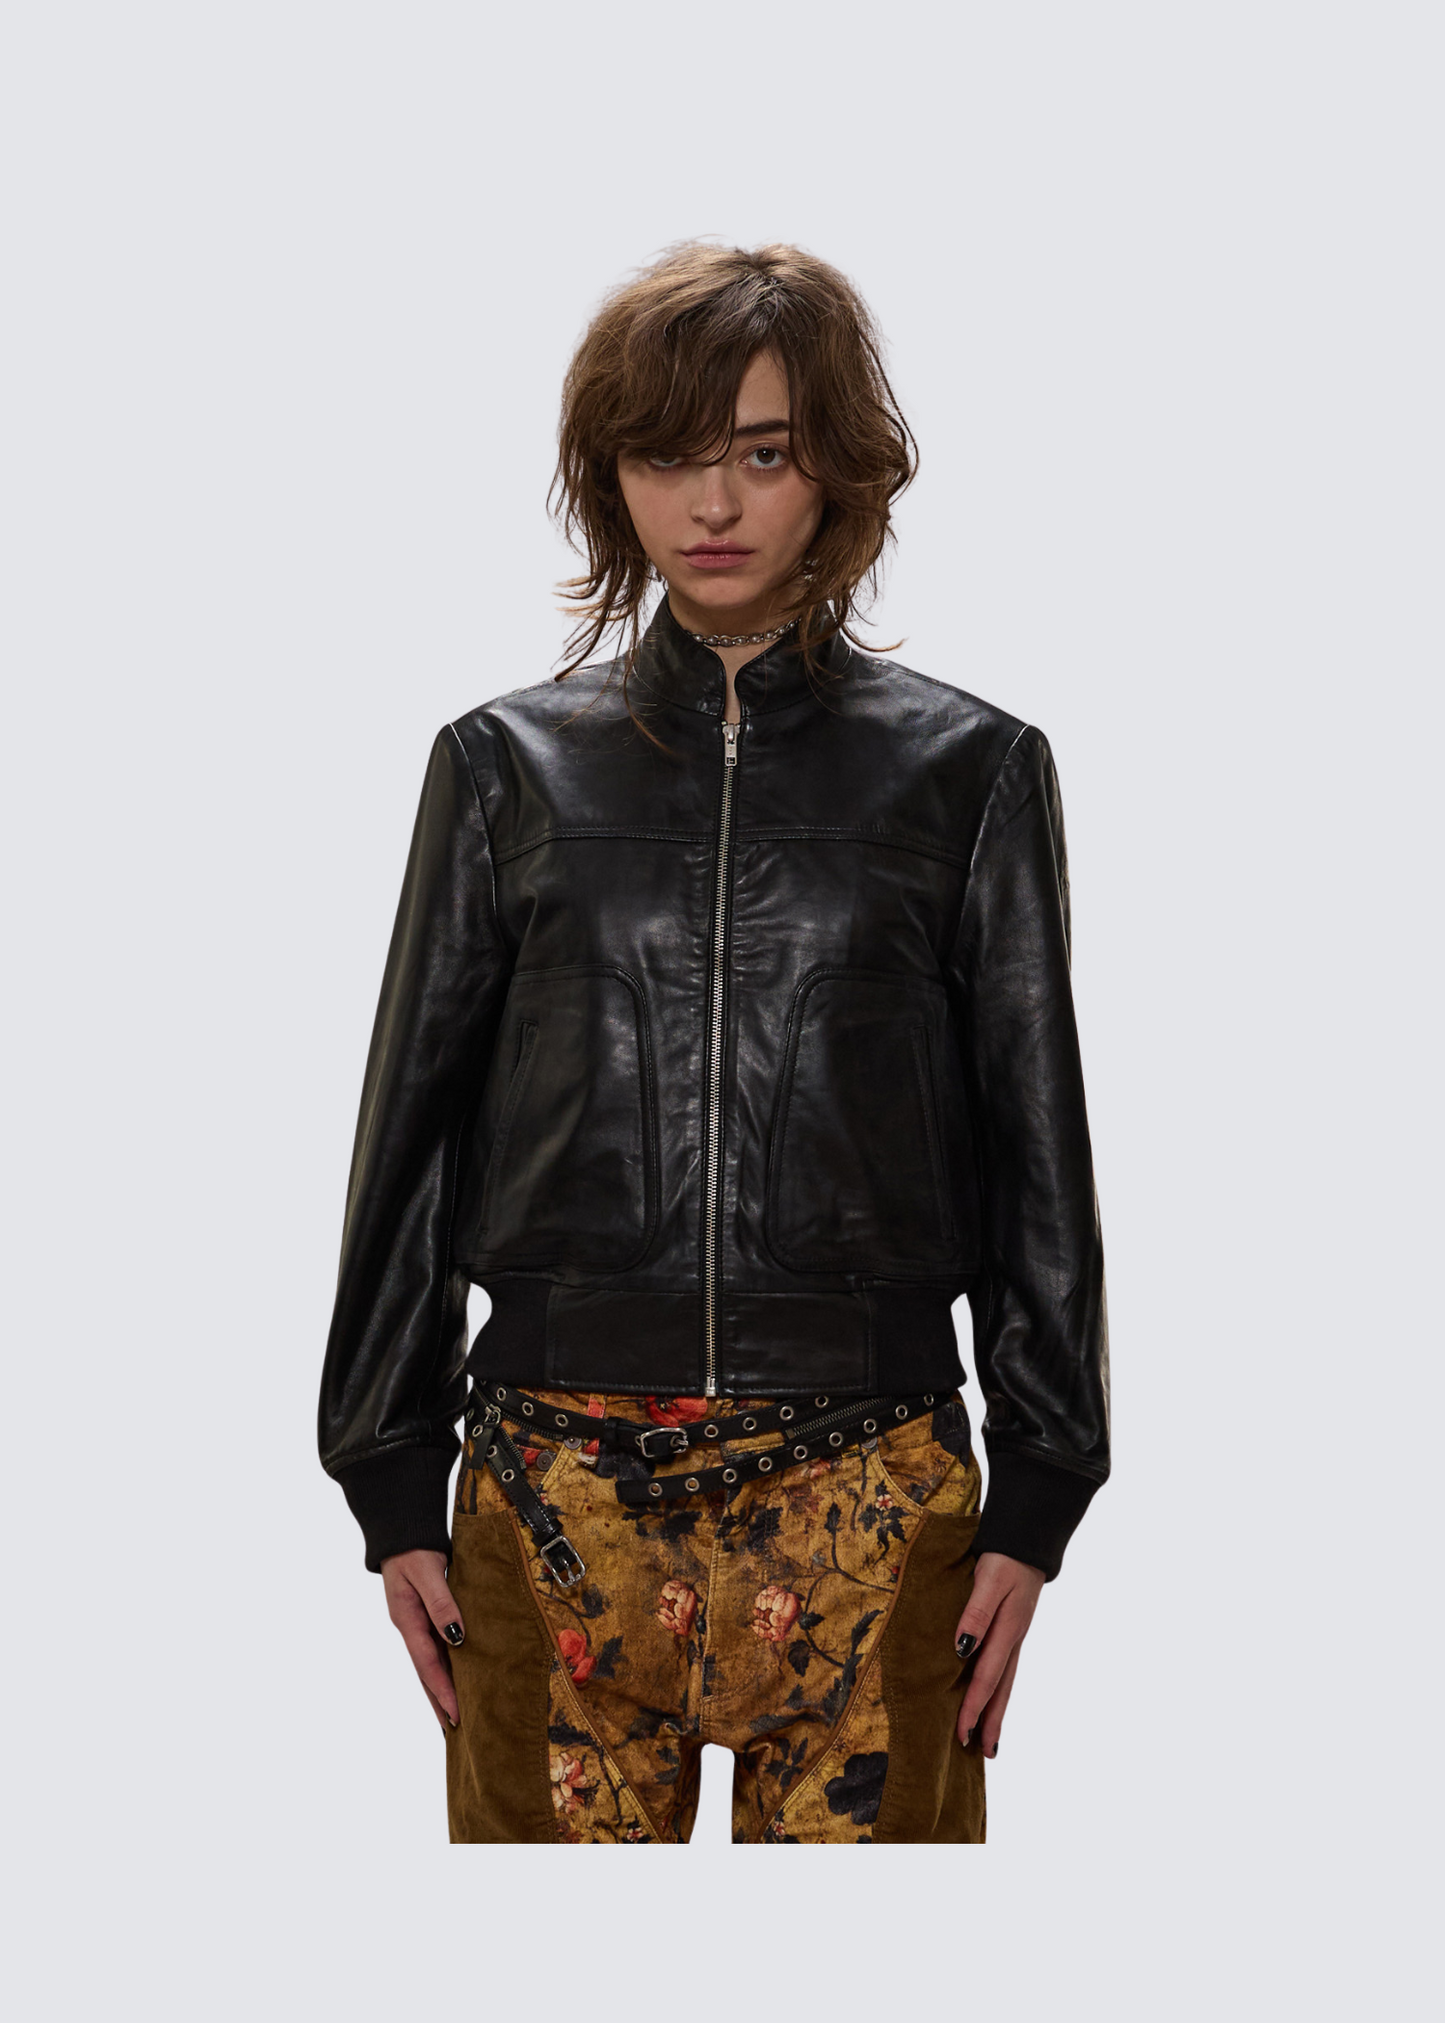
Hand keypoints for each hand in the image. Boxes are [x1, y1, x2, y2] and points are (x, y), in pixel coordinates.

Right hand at [380, 1548, 464, 1731]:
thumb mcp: (426, 1572)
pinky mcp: (425, 1615)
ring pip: (431, 1661)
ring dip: (441, 1687)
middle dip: (439, 1700)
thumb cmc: (413, 1549)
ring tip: (454, 1714)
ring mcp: (416, 1622)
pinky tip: (456, 1675)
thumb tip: (456, 1636)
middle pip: (426, 1671)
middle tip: (455, 1729)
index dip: (442, 1690)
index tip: (455, 1714)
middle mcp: (410, 1626)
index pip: (427, 1664)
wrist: (402, 1531)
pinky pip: (436, 1646)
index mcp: (407, 1620)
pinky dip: (445, 1665)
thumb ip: (440, 1602)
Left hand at [953, 1551, 1046, 1756]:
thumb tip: (961, 1649)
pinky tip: (994, 1698)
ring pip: (1006, 1681)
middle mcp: (1013, 1639)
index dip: (974, 1707)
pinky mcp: (1013, 1629)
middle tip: (980, 1753)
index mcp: (1007, 1631)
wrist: (1027, 1540)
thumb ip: (976, 1613)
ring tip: (989, 1740)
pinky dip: (1000, 1690)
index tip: (961, 1734)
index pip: (987, 1678)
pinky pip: (1006, 1667)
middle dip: (990, 1721)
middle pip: (1001, 1689)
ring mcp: (1016, 1635)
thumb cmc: (1004, 1558)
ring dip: (997, 1711)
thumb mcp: (989, 1580)